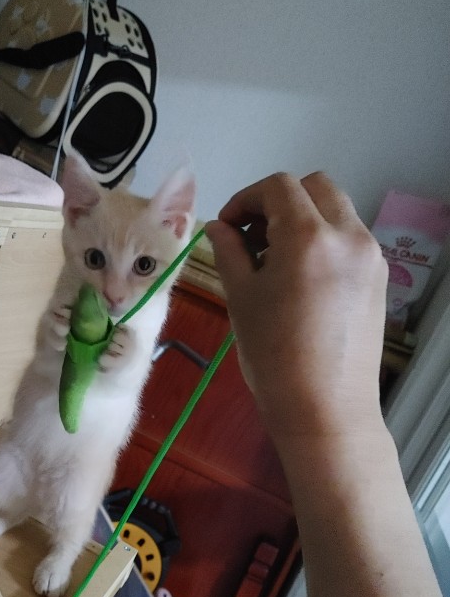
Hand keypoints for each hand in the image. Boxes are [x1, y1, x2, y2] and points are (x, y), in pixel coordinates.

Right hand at [205, 172, 387, 443]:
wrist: (324, 408)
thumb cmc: (273, 356)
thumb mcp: (241, 298)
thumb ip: (228, 252)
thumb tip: (219, 228)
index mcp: (309, 237)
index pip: (278, 187)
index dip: (246, 199)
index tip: (227, 227)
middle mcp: (348, 236)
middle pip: (314, 187)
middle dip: (278, 202)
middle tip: (252, 236)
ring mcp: (369, 256)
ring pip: (336, 210)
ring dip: (303, 219)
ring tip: (275, 261)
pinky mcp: (378, 278)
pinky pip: (349, 239)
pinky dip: (323, 241)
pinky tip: (300, 279)